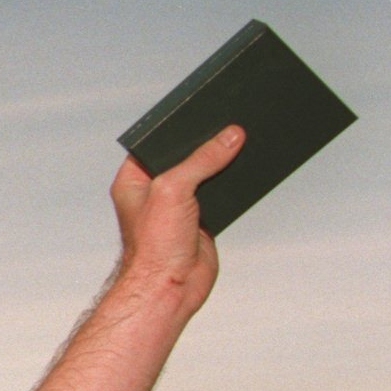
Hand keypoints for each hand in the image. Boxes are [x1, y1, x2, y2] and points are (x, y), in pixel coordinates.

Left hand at [108, 126, 243, 314]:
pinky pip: (223, 190)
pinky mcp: (202, 218)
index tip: (206, 101)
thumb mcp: (173, 190)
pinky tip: (257, 162)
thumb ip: (201, 160)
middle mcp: (154, 189)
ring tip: (253, 130)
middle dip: (210, 138)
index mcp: (134, 178)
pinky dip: (238, 178)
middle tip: (236, 111)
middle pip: (186, 154)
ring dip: (227, 158)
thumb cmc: (155, 245)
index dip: (181, 122)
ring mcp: (179, 204)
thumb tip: (231, 135)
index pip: (158, 140)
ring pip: (207, 171)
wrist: (169, 288)